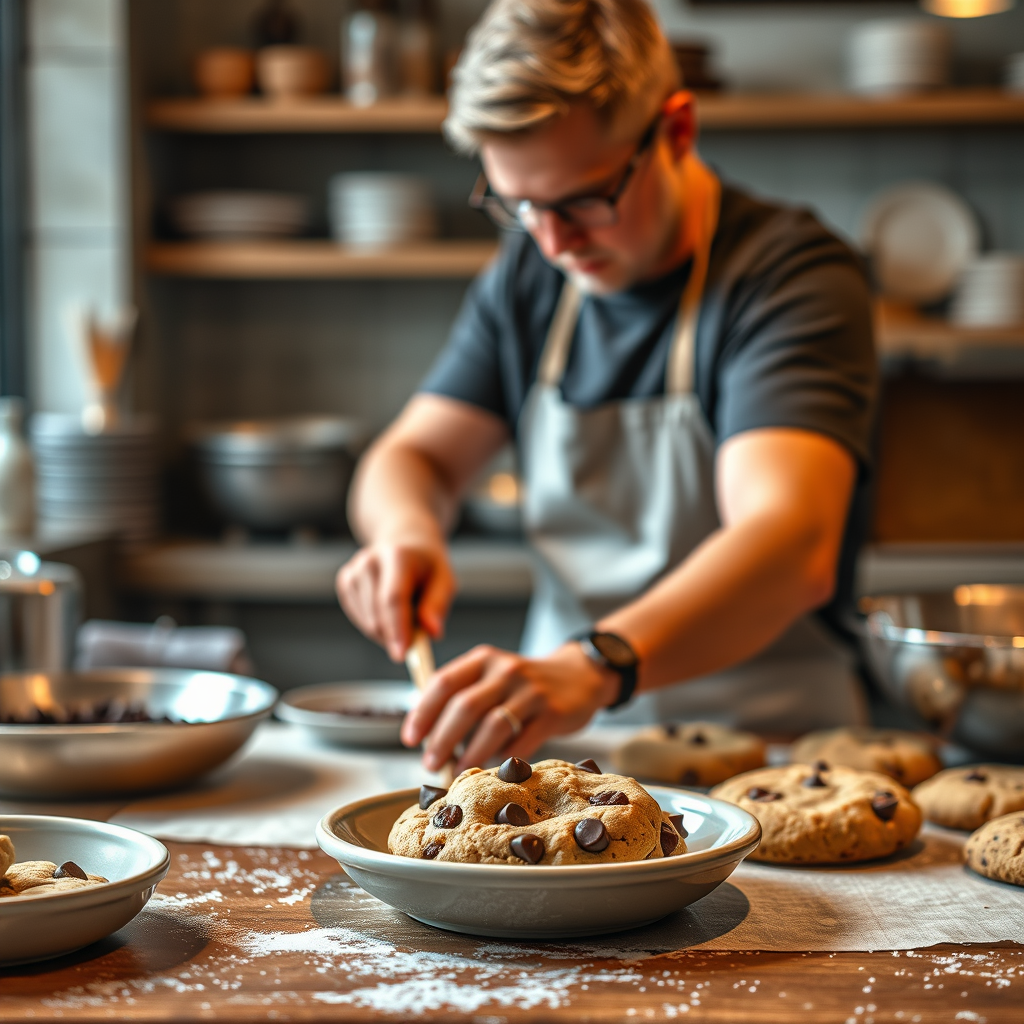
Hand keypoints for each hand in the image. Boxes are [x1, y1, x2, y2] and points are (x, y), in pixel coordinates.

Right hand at [336, 540, 454, 660]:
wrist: (405, 544)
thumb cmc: (426, 567)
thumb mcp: (444, 580)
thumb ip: (437, 605)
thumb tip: (432, 632)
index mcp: (398, 556)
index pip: (393, 598)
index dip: (396, 629)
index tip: (402, 654)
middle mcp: (370, 561)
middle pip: (376, 613)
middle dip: (395, 636)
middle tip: (415, 641)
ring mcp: (354, 571)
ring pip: (366, 620)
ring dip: (386, 632)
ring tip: (405, 618)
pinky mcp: (345, 581)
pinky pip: (358, 617)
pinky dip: (374, 625)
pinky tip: (388, 613)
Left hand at [401, 643, 619, 771]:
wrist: (581, 675)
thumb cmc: (525, 684)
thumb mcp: (493, 674)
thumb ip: (464, 695)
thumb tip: (426, 734)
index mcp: (483, 659)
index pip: (444, 682)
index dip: (422, 712)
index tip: (410, 738)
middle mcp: (505, 670)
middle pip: (464, 706)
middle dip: (441, 739)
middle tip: (429, 763)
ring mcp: (531, 691)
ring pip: (493, 725)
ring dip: (470, 754)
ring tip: (458, 770)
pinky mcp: (552, 713)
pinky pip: (522, 741)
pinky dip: (503, 758)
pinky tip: (493, 768)